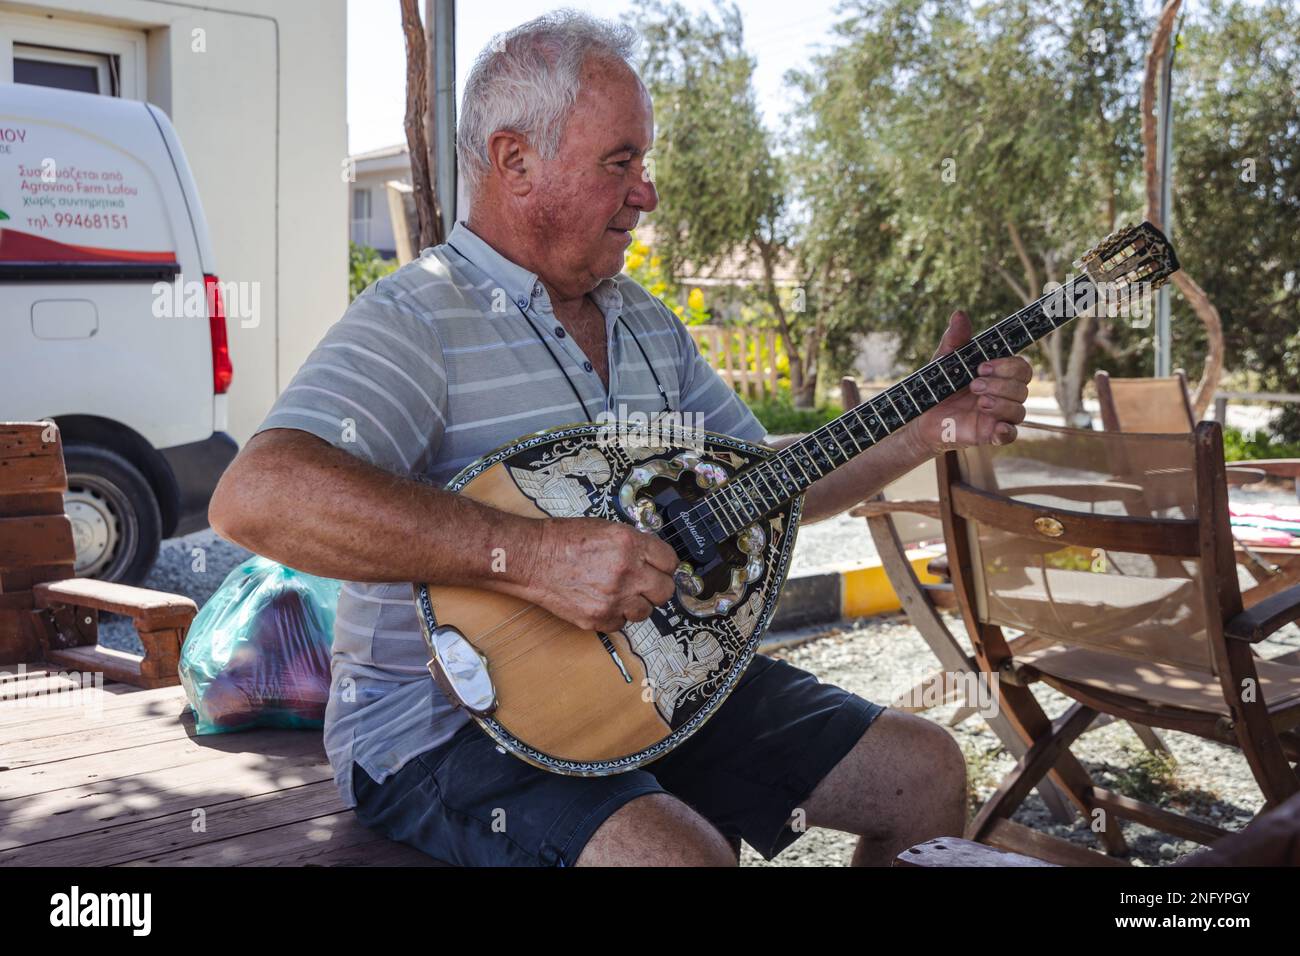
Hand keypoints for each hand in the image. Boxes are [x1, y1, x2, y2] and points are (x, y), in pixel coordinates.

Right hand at [528, 517, 677, 632]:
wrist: (533, 558)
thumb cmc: (563, 540)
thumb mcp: (606, 528)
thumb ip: (633, 544)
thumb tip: (653, 557)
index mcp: (630, 544)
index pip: (670, 562)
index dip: (664, 565)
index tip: (659, 568)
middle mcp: (626, 571)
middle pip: (665, 591)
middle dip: (656, 587)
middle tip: (644, 584)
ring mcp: (614, 598)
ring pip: (646, 611)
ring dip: (636, 604)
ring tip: (619, 593)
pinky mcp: (599, 618)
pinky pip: (621, 624)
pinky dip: (614, 615)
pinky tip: (602, 601)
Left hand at [910, 310, 1032, 454]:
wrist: (922, 416)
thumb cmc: (939, 385)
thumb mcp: (945, 360)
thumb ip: (955, 339)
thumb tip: (959, 314)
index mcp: (999, 374)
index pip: (1022, 367)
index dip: (1008, 365)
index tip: (982, 365)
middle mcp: (1004, 394)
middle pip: (1024, 387)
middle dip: (1001, 384)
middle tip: (975, 384)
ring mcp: (999, 415)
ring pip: (1019, 409)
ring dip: (1001, 403)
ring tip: (978, 402)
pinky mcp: (991, 434)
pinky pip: (1010, 435)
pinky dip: (1006, 431)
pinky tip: (995, 427)